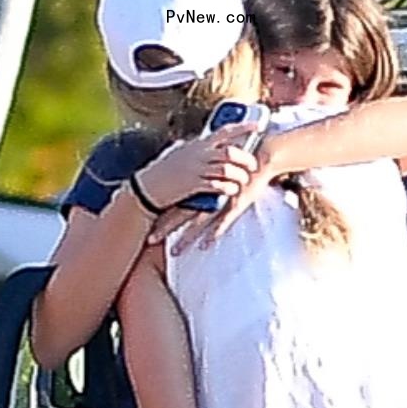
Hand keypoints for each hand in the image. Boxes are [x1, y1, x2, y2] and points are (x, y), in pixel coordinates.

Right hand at [133, 128, 265, 217]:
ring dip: (239, 176)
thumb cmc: (162, 170)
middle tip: (252, 166)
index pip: (224, 131)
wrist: (148, 187)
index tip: (257, 126)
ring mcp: (197, 170)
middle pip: (231, 152)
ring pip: (227, 169)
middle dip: (246, 159)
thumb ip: (194, 147)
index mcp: (198, 144)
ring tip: (242, 181)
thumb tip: (201, 141)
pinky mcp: (194, 186)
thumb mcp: (179, 152)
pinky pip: (218, 185)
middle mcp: (199, 154)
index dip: (243, 127)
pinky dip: (228, 188)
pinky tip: (231, 191)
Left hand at [150, 133, 284, 252]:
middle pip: (180, 213)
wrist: (261, 155)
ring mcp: (220, 200)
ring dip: (186, 237)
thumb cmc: (240, 161)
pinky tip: (205, 246)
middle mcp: (205, 193)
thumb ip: (205, 175)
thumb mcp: (218, 167)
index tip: (145, 222)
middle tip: (150, 240)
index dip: (159, 212)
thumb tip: (192, 176)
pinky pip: (222, 222)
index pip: (174, 201)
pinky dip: (213, 234)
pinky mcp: (236, 204)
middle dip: (165, 228)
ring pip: (198, 222)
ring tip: (174, 252)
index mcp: (199, 184)